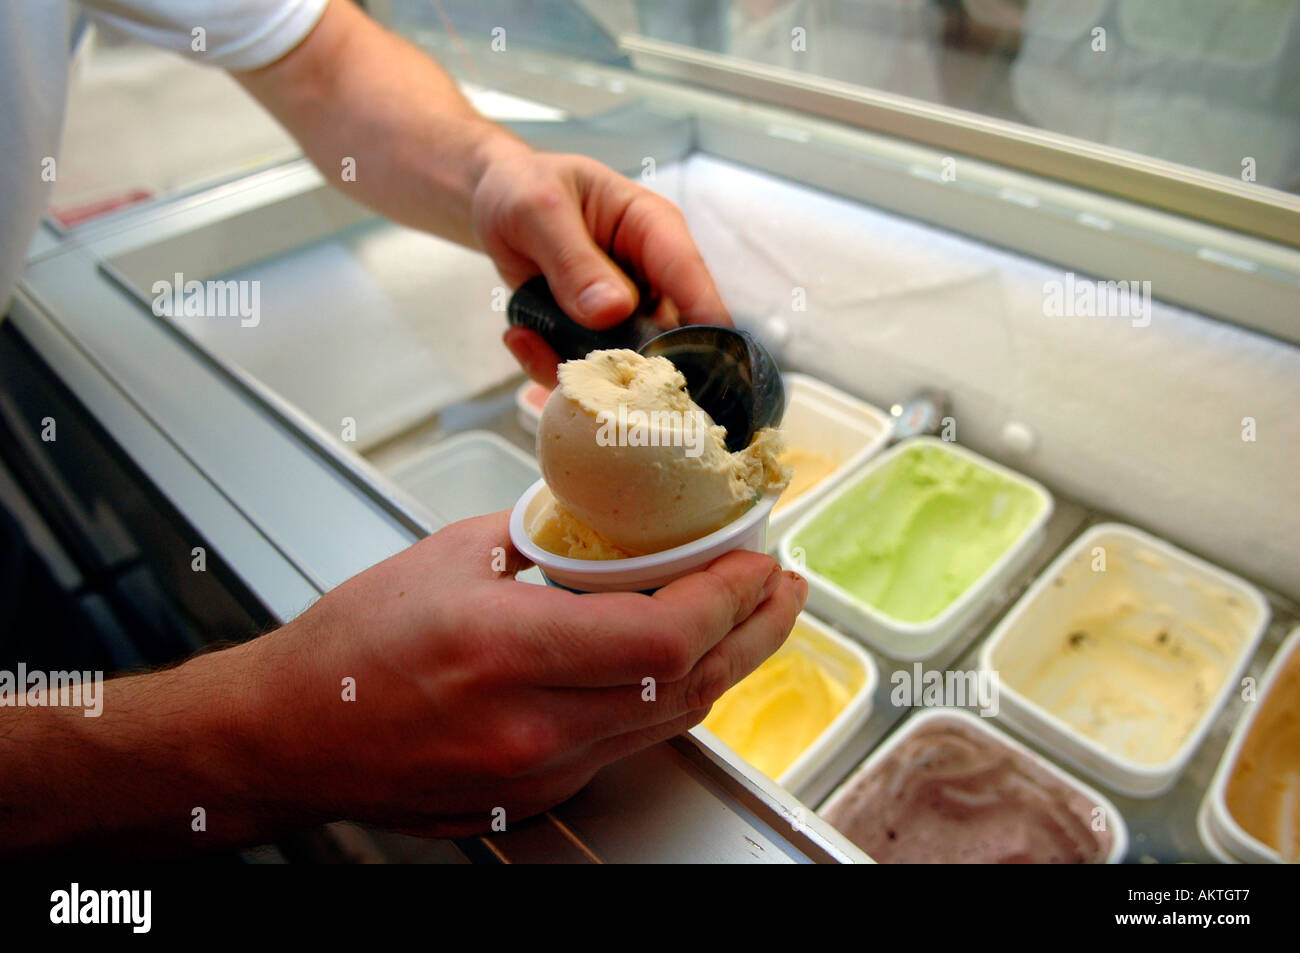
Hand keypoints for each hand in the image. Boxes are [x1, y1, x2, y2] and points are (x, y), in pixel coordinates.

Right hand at [248, 511, 805, 835]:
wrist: (289, 737)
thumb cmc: (349, 649)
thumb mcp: (449, 559)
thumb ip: (544, 541)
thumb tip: (607, 524)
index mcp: (506, 651)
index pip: (666, 635)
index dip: (732, 597)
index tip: (757, 560)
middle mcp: (531, 727)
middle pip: (689, 685)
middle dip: (756, 632)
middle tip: (783, 589)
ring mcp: (537, 772)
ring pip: (669, 721)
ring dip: (722, 667)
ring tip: (749, 619)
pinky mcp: (536, 793)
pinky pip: (628, 743)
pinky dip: (667, 697)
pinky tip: (678, 661)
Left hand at [471, 147, 731, 386]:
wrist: (492, 202)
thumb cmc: (524, 188)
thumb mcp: (538, 211)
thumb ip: (572, 258)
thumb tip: (612, 312)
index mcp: (653, 228)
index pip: (689, 276)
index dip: (703, 322)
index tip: (705, 367)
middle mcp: (648, 276)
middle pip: (669, 335)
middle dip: (633, 364)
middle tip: (587, 372)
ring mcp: (624, 312)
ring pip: (625, 363)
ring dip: (580, 367)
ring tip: (526, 338)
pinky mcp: (594, 336)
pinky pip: (585, 369)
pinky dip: (549, 363)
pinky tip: (519, 335)